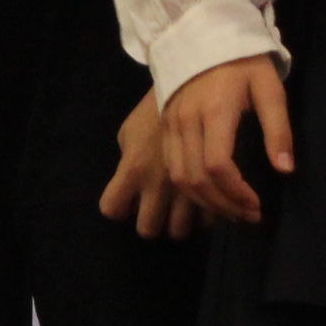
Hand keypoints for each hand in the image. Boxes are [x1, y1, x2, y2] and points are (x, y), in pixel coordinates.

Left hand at [97, 88, 205, 239]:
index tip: (125, 202)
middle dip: (150, 223)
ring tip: (181, 211)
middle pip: (147, 229)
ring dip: (179, 224)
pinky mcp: (212, 190)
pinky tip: (204, 205)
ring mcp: (186, 191)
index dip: (118, 208)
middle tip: (156, 211)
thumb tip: (130, 186)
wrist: (194, 95)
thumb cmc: (156, 112)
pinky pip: (208, 221)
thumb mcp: (131, 131)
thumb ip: (127, 160)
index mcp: (133, 169)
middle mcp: (157, 186)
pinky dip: (205, 218)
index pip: (112, 208)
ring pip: (180, 230)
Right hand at [161, 54, 290, 223]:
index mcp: (214, 112)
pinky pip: (170, 165)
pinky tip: (209, 192)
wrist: (202, 34)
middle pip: (195, 177)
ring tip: (231, 210)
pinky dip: (188, 187)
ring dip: (204, 200)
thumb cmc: (243, 62)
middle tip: (248, 216)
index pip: (218, 166)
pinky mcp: (164, 125)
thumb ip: (278, 131)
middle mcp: (186, 122)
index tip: (258, 206)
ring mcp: (170, 124)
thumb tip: (285, 170)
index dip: (237, 193)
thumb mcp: (270, 90)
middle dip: (222, 204)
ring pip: (178, 176)